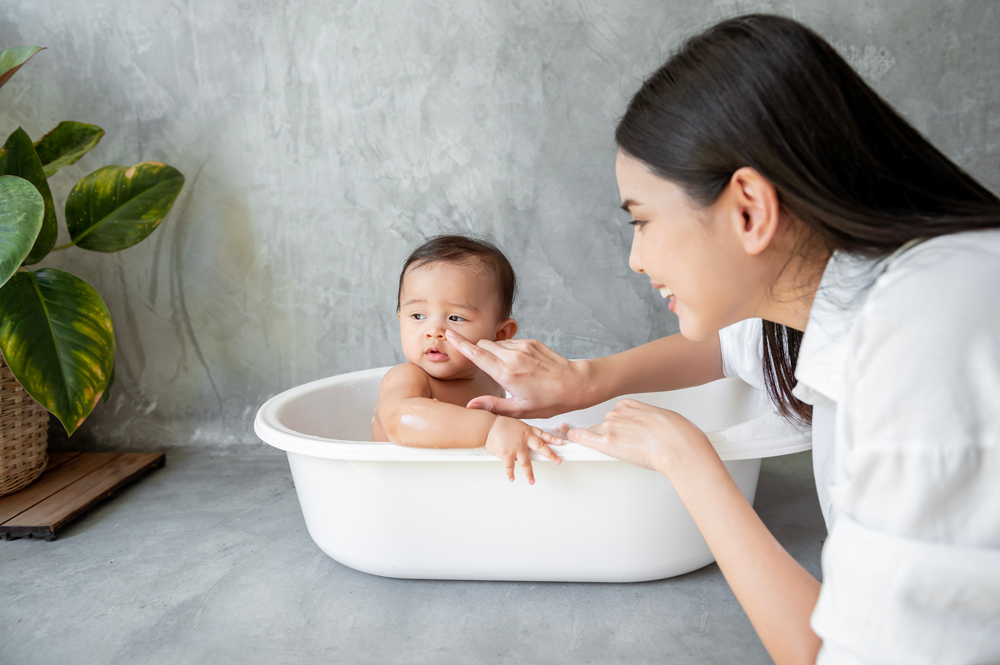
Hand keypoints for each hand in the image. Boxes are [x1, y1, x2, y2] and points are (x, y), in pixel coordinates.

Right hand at [445, 330, 589, 417]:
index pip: (477, 354)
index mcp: (507, 373)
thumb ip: (493, 406)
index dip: (460, 344)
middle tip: (484, 367)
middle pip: (484, 345)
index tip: (449, 334)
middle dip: (478, 352)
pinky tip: (518, 366)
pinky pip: (510, 343)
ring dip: (494, 353)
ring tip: (506, 371)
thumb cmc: (549, 400)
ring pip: (497, 343)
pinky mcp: (531, 342)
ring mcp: (523, 347)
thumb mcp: (520, 410)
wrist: (575, 384)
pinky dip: (507, 351)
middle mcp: (513, 356)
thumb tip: (470, 406)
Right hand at [485, 416, 563, 483]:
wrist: (487, 426)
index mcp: (526, 430)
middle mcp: (524, 439)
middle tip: (558, 461)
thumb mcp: (514, 424)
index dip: (552, 439)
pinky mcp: (507, 453)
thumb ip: (521, 433)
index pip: (542, 435)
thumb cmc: (497, 424)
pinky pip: (510, 467)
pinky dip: (511, 473)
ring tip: (532, 481)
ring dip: (529, 473)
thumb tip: (525, 441)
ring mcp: (517, 447)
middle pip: (541, 447)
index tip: (560, 443)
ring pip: (526, 463)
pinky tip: (512, 478)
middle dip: (551, 455)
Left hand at [566, 399, 711, 474]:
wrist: (677, 445)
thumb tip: (646, 429)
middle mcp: (617, 413)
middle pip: (604, 425)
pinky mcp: (607, 442)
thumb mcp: (661, 418)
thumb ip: (646, 422)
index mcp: (631, 405)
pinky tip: (569, 440)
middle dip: (610, 436)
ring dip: (601, 443)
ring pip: (596, 434)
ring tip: (623, 454)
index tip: (614, 430)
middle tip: (626, 448)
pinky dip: (575, 439)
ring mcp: (610, 426)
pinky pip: (583, 438)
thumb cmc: (676, 434)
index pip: (615, 415)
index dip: (616, 426)